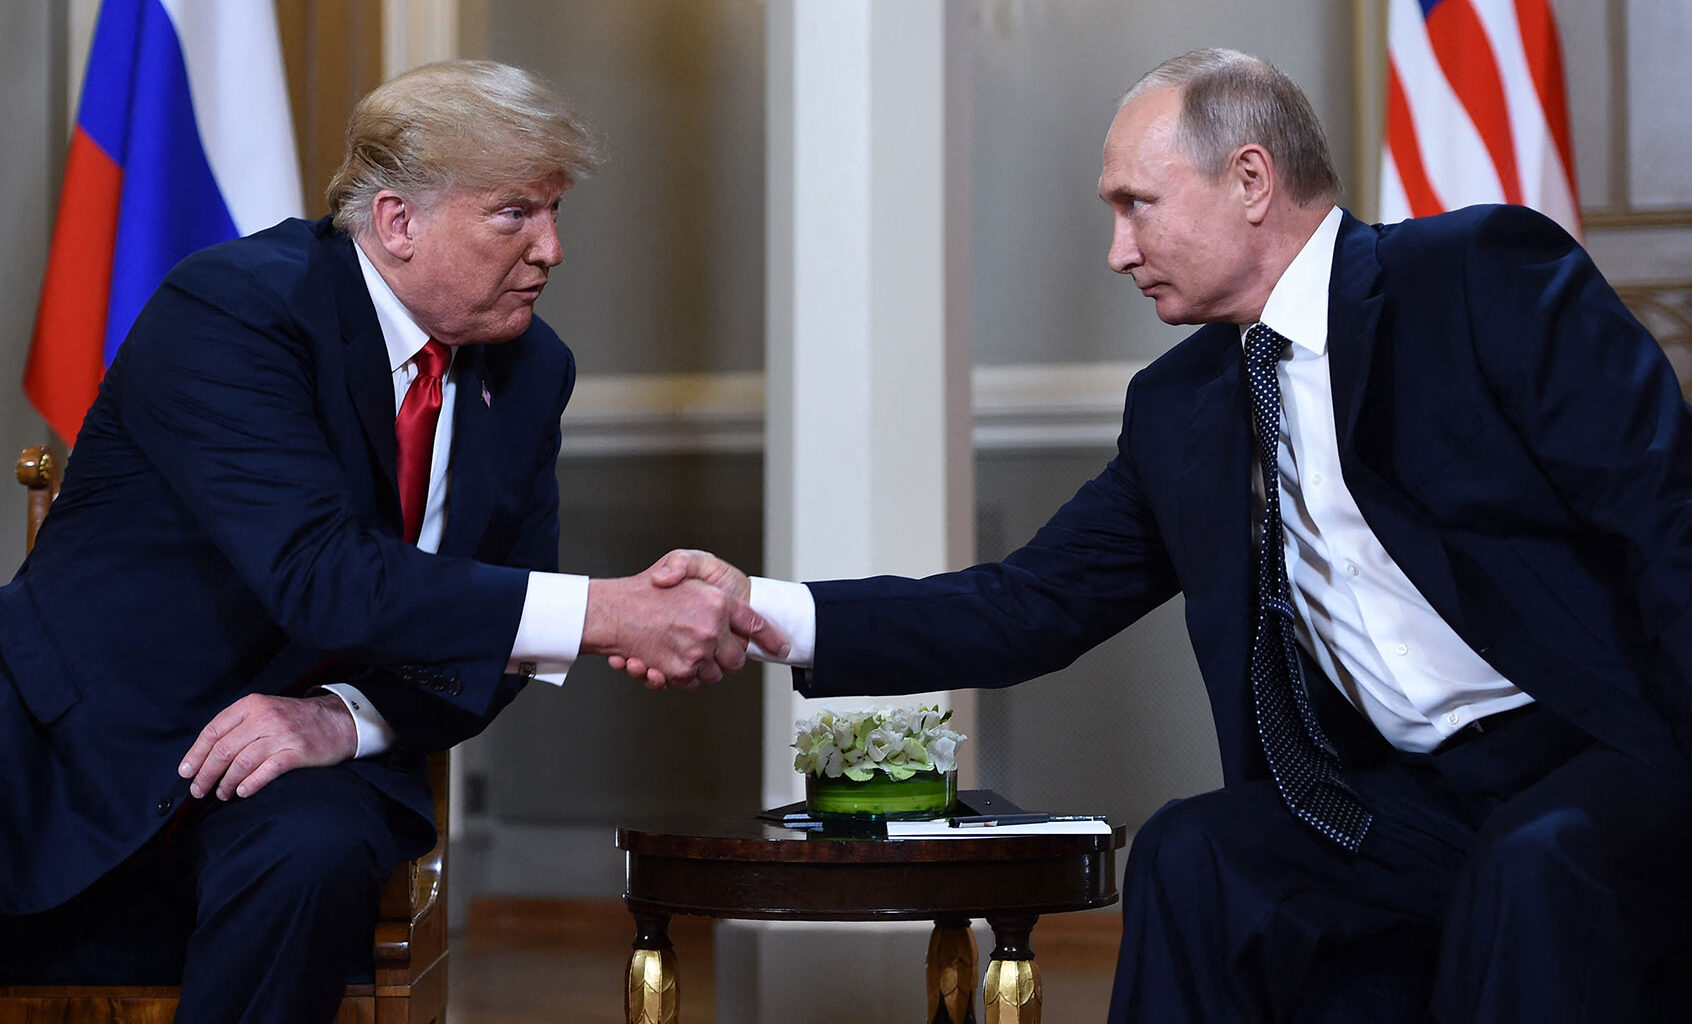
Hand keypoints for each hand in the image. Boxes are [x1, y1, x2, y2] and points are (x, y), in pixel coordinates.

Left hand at [178, 692, 358, 800]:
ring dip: (226, 783)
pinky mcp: (297, 752)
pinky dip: (250, 784)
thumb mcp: (266, 711)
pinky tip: (242, 792)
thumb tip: (207, 755)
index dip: (196, 754)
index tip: (185, 772)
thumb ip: (239, 726)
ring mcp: (282, 734)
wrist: (339, 721)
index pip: (214, 730)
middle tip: (198, 791)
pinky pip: (266, 771)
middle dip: (206, 773)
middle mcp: (265, 717)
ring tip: (221, 794)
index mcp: (252, 705)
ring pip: (241, 763)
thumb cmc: (297, 721)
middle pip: (224, 750)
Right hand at [585, 551, 785, 689]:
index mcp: (719, 602)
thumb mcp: (682, 560)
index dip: (771, 637)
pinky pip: (690, 682)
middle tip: (711, 647)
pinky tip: (663, 662)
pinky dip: (682, 677)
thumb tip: (719, 595)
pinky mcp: (677, 670)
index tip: (782, 646)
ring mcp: (695, 652)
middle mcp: (710, 629)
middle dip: (728, 656)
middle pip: (736, 658)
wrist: (611, 610)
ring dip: (705, 668)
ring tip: (685, 653)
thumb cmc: (647, 585)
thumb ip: (700, 568)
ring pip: (714, 674)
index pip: (756, 624)